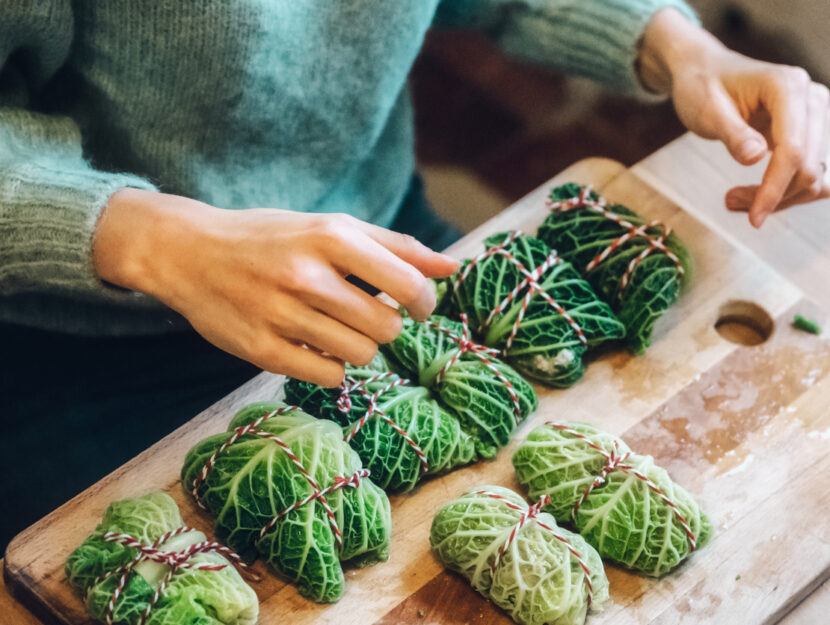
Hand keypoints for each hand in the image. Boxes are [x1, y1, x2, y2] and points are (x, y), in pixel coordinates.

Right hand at [93, 189, 458, 385]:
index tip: (417, 304)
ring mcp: (281, 314)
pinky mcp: (261, 350)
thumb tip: (452, 268)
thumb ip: (394, 246)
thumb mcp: (331, 228)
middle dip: (387, 324)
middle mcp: (307, 275)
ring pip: (362, 354)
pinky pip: (329, 375)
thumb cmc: (272, 238)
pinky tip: (314, 344)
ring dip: (360, 345)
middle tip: (366, 312)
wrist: (190, 253)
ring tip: (335, 326)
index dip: (424, 301)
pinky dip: (332, 364)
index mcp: (331, 237)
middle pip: (388, 326)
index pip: (409, 284)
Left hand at [639, 9, 829, 226]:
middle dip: (774, 197)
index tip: (753, 219)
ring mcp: (816, 115)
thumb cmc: (702, 87)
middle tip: (729, 203)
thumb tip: (756, 157)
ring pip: (814, 175)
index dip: (774, 189)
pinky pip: (809, 171)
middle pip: (809, 167)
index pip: (793, 150)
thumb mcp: (707, 110)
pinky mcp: (811, 131)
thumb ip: (732, 133)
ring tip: (734, 199)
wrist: (705, 71)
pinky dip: (786, 190)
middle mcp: (813, 99)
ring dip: (780, 198)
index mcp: (788, 87)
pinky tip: (755, 194)